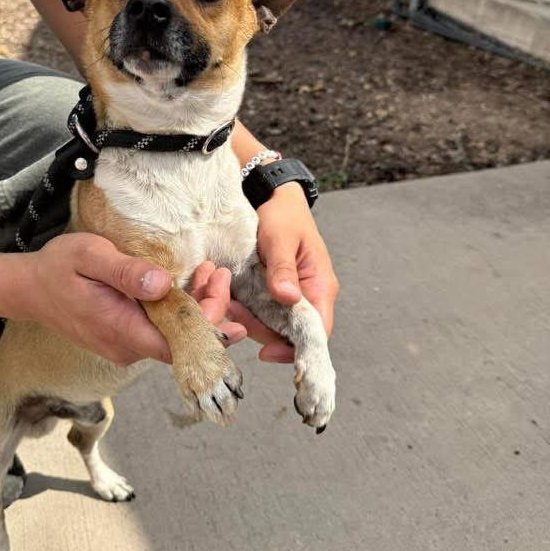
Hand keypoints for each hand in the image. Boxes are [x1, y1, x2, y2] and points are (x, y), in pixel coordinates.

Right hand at [11, 234, 242, 365]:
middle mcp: (127, 348)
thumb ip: (126, 272)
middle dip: (210, 310)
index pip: (180, 344)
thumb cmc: (57, 268)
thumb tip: (163, 284)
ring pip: (175, 337)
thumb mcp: (90, 256)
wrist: (27, 289)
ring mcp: (125, 346)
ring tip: (209, 273)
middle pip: (183, 342)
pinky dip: (180, 310)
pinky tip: (188, 284)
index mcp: (121, 330)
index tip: (220, 289)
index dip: (210, 324)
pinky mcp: (125, 339)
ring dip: (197, 308)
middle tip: (219, 273)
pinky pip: (162, 331)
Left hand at [228, 183, 339, 362]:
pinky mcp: (276, 291)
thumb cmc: (283, 215)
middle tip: (235, 317)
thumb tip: (288, 298)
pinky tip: (232, 300)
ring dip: (252, 321)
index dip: (295, 349)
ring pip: (274, 324)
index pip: (316, 332)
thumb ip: (283, 268)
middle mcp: (309, 295)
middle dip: (262, 332)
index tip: (267, 353)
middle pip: (291, 333)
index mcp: (320, 286)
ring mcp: (293, 295)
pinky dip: (248, 310)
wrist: (274, 198)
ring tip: (230, 305)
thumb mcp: (281, 239)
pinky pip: (264, 311)